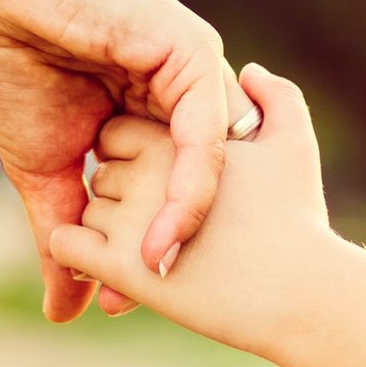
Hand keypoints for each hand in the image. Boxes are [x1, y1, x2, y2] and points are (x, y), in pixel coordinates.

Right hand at [0, 0, 253, 321]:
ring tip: (160, 278)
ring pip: (211, 166)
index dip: (151, 250)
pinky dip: (192, 188)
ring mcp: (193, 73)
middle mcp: (182, 97)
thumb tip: (64, 313)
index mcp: (151, 119)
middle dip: (177, 247)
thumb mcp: (41, 172)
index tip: (124, 303)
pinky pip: (206, 133)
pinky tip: (168, 233)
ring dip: (188, 226)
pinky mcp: (192, 52)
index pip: (170, 198)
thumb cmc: (7, 60)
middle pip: (200, 187)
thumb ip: (64, 239)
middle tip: (147, 303)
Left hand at [47, 64, 336, 356]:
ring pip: (87, 214)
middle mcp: (146, 169)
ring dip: (103, 233)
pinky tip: (103, 271)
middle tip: (155, 224)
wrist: (300, 294)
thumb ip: (277, 97)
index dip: (139, 159)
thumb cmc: (298, 221)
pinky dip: (75, 256)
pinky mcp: (120, 266)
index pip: (121, 135)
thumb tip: (249, 71)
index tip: (164, 185)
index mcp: (177, 135)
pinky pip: (65, 246)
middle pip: (104, 173)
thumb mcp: (294, 145)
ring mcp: (130, 217)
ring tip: (146, 255)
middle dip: (119, 194)